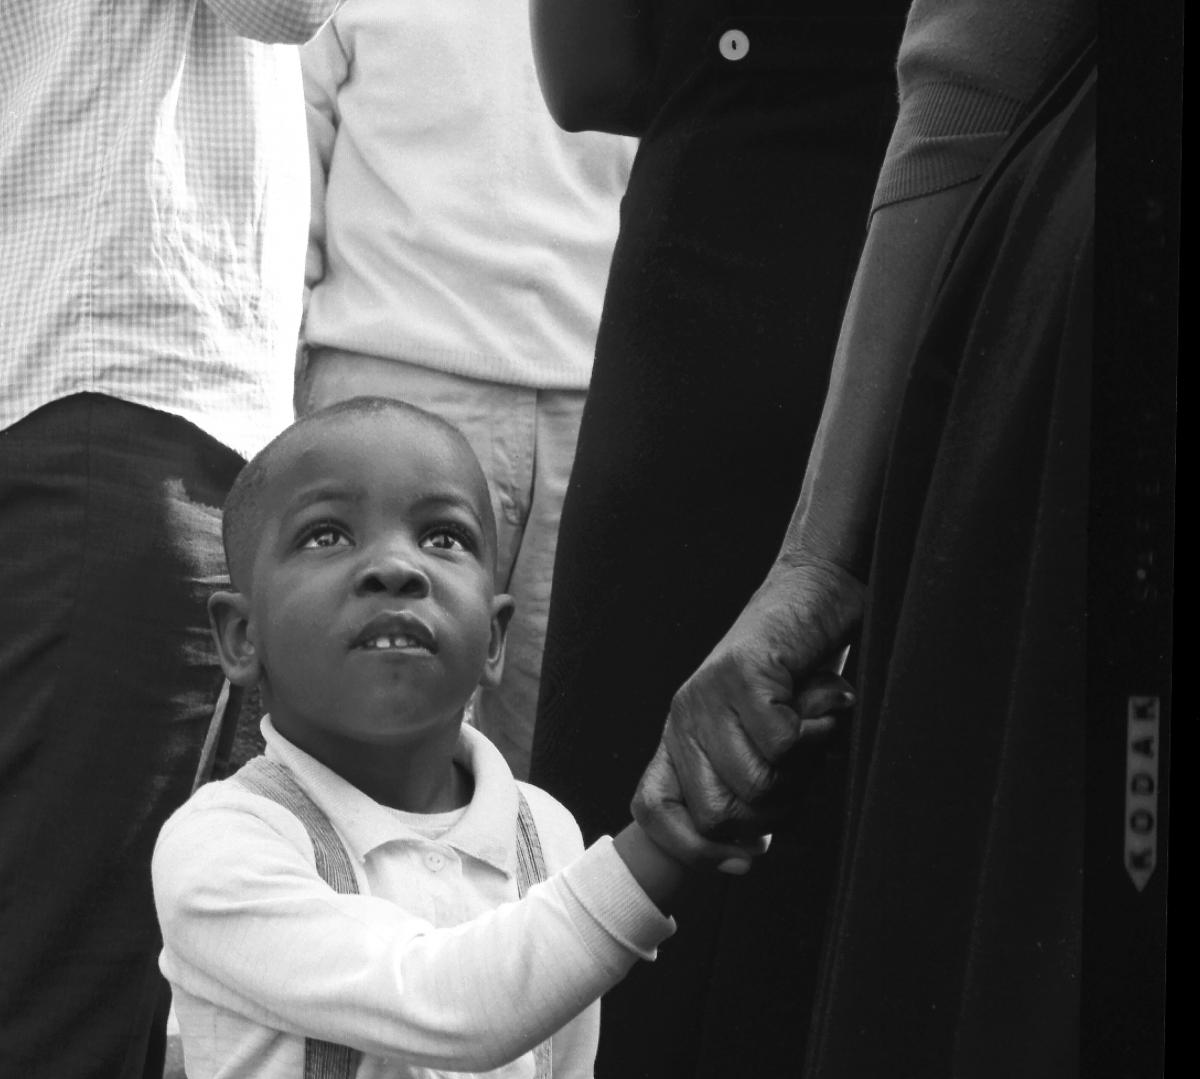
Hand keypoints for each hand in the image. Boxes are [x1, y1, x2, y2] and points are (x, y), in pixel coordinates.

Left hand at [631, 557, 864, 869]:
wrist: (814, 590)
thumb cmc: (795, 675)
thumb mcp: (763, 739)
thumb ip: (750, 783)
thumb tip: (750, 851)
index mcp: (681, 737)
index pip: (654, 811)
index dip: (696, 851)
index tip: (748, 860)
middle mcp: (684, 717)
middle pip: (717, 816)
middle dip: (772, 816)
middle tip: (801, 774)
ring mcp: (708, 694)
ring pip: (753, 785)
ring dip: (801, 772)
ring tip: (813, 731)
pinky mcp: (742, 673)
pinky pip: (781, 744)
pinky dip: (817, 734)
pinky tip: (824, 704)